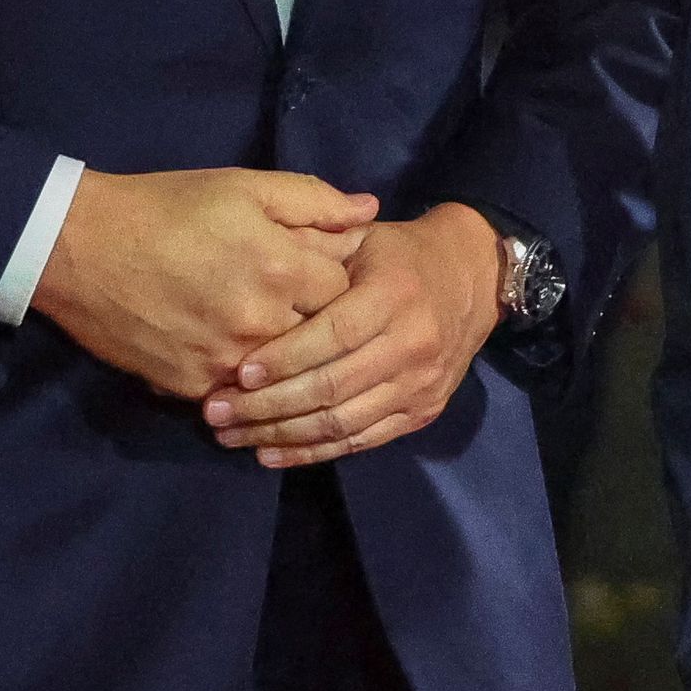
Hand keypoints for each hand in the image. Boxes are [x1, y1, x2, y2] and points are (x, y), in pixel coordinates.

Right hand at [31, 167, 375, 397]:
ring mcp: (225, 361)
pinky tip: (235, 361)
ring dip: (282, 356)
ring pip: (282, 371)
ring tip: (264, 333)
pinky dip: (242, 380)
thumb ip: (314, 201)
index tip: (320, 273)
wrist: (80, 247)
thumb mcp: (244, 187)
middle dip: (315, 322)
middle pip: (319, 337)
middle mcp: (261, 322)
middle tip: (296, 306)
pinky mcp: (191, 387)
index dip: (336, 280)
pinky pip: (238, 393)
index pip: (346, 290)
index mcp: (282, 268)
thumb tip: (368, 212)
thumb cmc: (167, 208)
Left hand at [205, 203, 502, 465]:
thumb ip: (314, 248)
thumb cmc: (400, 256)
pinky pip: (361, 441)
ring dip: (281, 434)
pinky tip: (270, 453)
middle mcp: (412, 343)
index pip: (334, 335)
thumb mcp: (362, 237)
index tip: (239, 372)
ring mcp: (420, 384)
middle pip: (332, 386)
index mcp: (395, 294)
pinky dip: (312, 452)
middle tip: (216, 411)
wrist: (474, 279)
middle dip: (267, 405)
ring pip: (342, 421)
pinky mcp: (422, 411)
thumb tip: (256, 263)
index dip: (285, 357)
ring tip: (231, 436)